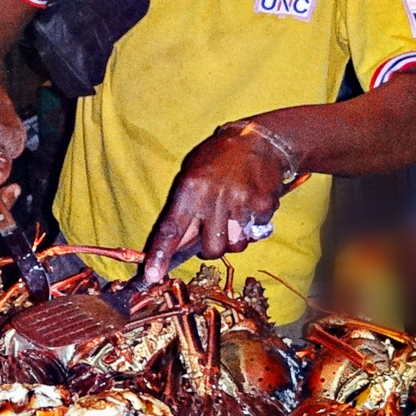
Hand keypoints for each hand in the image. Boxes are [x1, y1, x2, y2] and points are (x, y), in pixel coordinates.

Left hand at [142, 124, 293, 282]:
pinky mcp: (264, 206)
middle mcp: (215, 198)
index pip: (172, 228)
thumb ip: (184, 210)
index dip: (161, 254)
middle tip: (213, 233)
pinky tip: (250, 205)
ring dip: (233, 239)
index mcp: (191, 188)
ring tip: (234, 216)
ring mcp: (242, 203)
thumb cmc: (218, 159)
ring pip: (235, 246)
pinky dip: (252, 226)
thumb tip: (177, 247)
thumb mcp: (191, 175)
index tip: (151, 275)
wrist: (257, 140)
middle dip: (211, 249)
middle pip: (211, 249)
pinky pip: (255, 234)